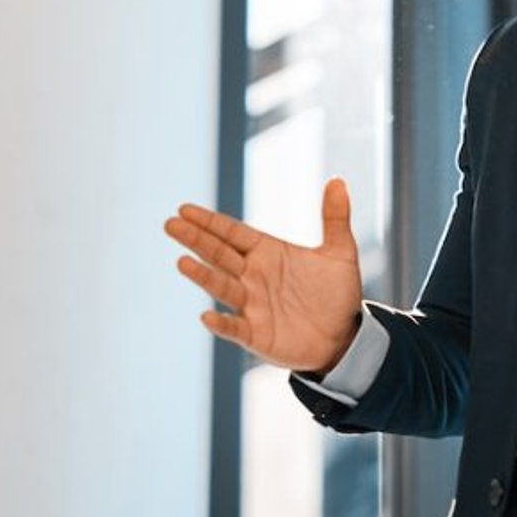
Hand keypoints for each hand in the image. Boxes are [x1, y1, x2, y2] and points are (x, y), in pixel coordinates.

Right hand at [164, 176, 364, 372]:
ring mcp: (252, 306)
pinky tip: (207, 316)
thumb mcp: (340, 251)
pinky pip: (235, 328)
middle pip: (219, 254)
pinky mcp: (257, 334)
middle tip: (171, 224)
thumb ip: (335, 217)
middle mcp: (253, 276)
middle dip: (196, 239)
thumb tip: (337, 180)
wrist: (345, 336)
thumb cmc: (336, 293)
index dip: (210, 222)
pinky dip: (221, 323)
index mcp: (268, 253)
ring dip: (203, 275)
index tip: (184, 209)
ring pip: (222, 286)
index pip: (233, 233)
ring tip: (182, 261)